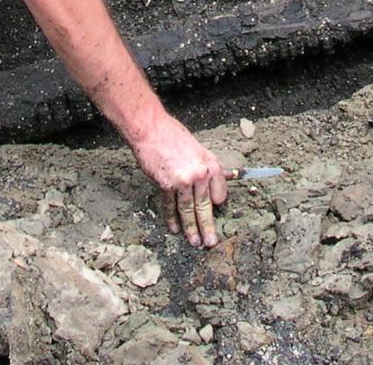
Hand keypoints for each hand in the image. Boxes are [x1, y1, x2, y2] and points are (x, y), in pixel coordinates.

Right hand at [133, 115, 227, 246]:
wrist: (152, 130)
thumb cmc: (174, 137)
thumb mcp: (198, 150)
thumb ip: (206, 169)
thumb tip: (216, 186)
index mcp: (211, 165)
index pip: (220, 194)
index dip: (217, 204)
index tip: (215, 211)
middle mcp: (200, 174)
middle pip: (205, 206)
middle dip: (208, 227)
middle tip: (211, 242)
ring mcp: (183, 181)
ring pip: (188, 210)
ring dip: (191, 228)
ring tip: (195, 242)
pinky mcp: (166, 184)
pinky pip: (170, 206)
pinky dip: (172, 219)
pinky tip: (174, 229)